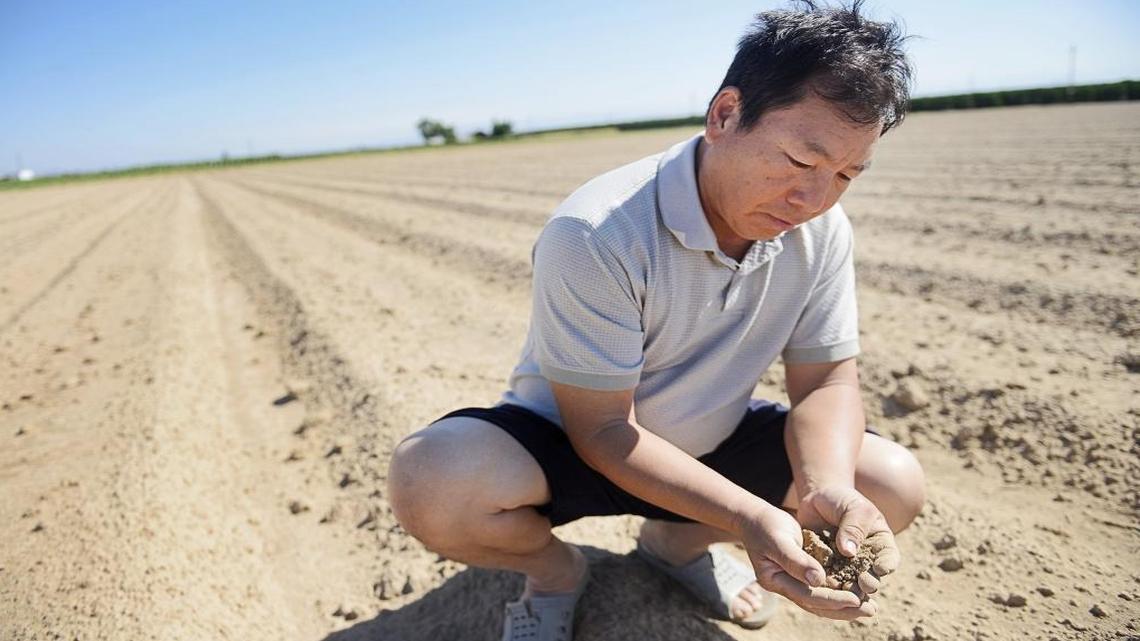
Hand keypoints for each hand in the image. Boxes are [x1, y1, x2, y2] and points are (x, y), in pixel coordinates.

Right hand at [737, 503, 878, 620]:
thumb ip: (796, 560)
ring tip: (869, 608)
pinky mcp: (801, 573)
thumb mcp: (779, 539)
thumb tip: (818, 581)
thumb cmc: (765, 525)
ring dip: (844, 606)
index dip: (832, 600)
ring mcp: (792, 581)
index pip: (807, 596)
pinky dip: (838, 591)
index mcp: (775, 581)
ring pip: (820, 600)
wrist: (755, 518)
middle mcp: (784, 586)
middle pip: (816, 605)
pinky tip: (857, 592)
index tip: (856, 600)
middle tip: (870, 611)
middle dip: (844, 609)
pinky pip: (821, 587)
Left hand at [796, 485, 900, 600]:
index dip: (887, 565)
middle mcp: (866, 559)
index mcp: (880, 543)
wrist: (817, 499)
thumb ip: (853, 527)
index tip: (880, 568)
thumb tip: (849, 552)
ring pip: (851, 583)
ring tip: (845, 591)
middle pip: (871, 576)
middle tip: (863, 585)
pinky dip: (827, 584)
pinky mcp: (827, 569)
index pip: (889, 558)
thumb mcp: (852, 507)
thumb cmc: (841, 500)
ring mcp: (846, 567)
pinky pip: (829, 580)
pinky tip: (824, 586)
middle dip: (869, 582)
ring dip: (849, 589)